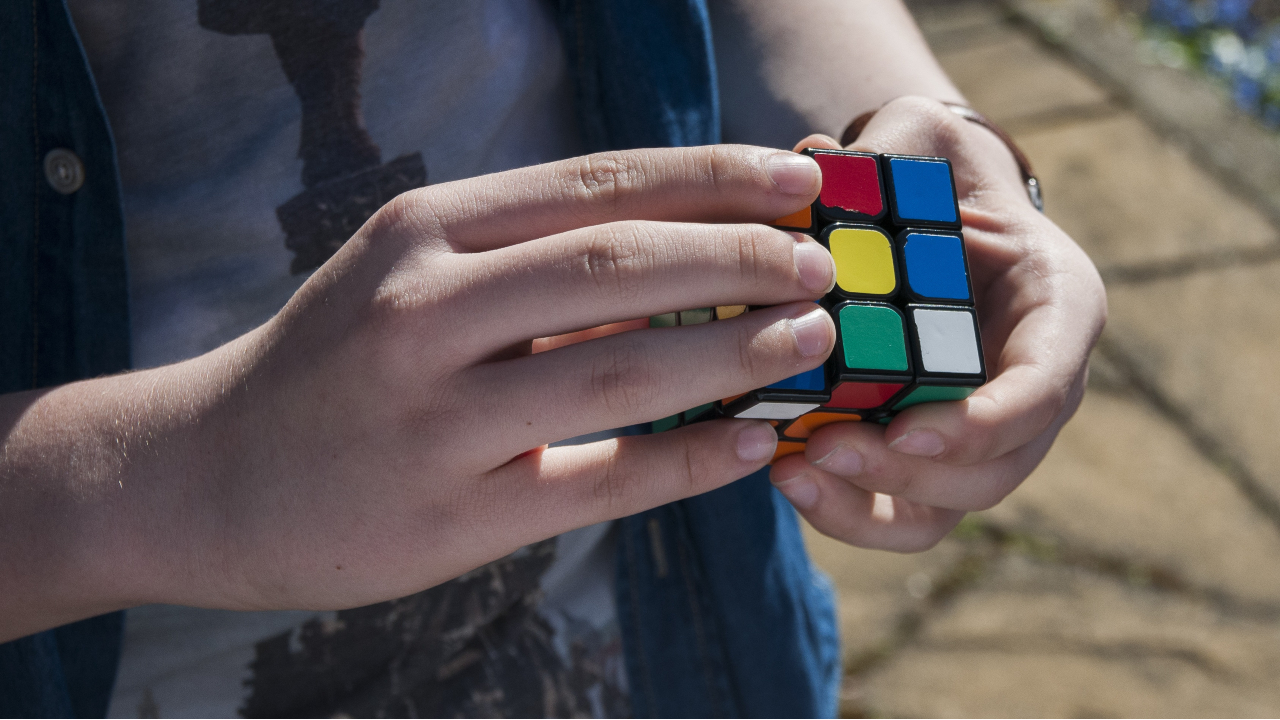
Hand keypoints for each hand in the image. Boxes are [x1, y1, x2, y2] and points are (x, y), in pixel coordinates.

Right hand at [0, 144, 842, 638]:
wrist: (205, 475)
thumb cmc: (329, 363)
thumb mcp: (403, 274)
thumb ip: (524, 259)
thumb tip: (679, 252)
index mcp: (425, 233)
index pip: (599, 183)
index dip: (713, 177)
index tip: (794, 180)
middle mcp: (425, 310)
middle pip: (622, 263)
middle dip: (741, 256)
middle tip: (819, 265)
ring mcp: (436, 416)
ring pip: (623, 367)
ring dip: (735, 351)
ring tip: (807, 340)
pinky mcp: (453, 513)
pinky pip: (602, 480)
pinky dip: (689, 460)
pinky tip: (751, 442)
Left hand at [768, 96, 1105, 551]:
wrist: (926, 216)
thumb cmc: (933, 172)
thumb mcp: (922, 140)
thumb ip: (892, 146)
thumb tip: (811, 167)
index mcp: (1058, 307)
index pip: (1045, 386)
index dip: (985, 422)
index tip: (908, 433)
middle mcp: (1033, 384)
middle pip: (996, 468)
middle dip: (912, 474)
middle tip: (828, 449)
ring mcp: (983, 430)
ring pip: (947, 507)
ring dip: (871, 504)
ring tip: (793, 472)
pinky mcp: (927, 456)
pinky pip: (899, 510)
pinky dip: (845, 510)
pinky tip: (785, 476)